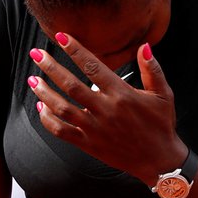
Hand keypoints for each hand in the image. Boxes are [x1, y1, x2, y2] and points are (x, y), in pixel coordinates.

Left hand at [28, 35, 186, 184]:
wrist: (158, 160)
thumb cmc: (161, 124)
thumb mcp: (163, 94)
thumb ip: (152, 69)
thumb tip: (144, 46)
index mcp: (122, 94)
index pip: (93, 67)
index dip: (75, 50)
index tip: (61, 37)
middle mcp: (106, 110)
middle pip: (71, 85)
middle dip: (51, 67)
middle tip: (36, 54)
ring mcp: (95, 128)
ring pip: (62, 108)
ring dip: (45, 92)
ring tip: (33, 79)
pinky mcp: (89, 144)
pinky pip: (62, 132)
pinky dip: (48, 119)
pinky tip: (41, 107)